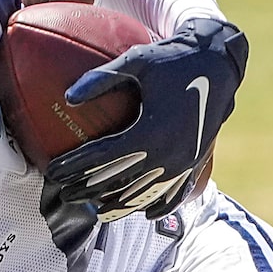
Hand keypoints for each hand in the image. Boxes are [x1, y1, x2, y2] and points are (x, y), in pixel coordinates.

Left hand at [43, 13, 250, 217]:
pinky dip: (157, 205)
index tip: (52, 171)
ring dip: (118, 205)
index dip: (74, 167)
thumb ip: (101, 78)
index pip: (101, 158)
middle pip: (118, 182)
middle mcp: (167, 154)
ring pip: (144, 196)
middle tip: (64, 194)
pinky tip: (143, 213)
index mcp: (149, 132)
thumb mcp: (136, 61)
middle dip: (87, 191)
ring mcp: (183, 163)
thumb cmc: (173, 58)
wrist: (220, 63)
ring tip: (95, 211)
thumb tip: (67, 97)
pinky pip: (174, 193)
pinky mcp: (196, 163)